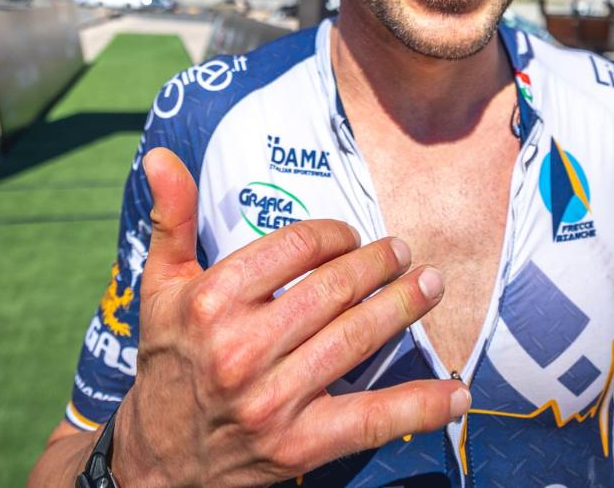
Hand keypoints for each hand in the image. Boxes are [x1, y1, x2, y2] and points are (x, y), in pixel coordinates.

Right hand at [110, 147, 468, 487]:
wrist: (159, 457)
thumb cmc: (168, 359)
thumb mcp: (159, 286)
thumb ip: (171, 218)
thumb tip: (160, 156)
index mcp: (212, 301)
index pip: (294, 248)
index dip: (334, 235)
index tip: (350, 236)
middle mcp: (241, 348)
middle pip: (333, 290)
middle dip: (379, 265)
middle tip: (405, 253)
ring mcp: (272, 399)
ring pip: (356, 340)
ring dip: (403, 308)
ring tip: (432, 286)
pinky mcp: (297, 445)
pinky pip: (369, 419)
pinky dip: (419, 406)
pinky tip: (454, 393)